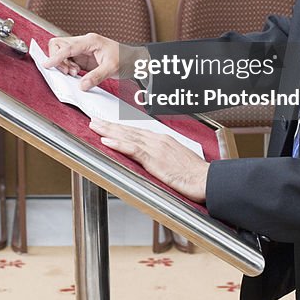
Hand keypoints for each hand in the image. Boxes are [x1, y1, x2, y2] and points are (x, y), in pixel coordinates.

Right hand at [44, 33, 119, 89]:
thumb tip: (82, 85)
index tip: (47, 64)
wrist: (132, 59)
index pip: (68, 47)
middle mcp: (84, 43)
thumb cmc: (125, 58)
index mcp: (90, 41)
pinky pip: (67, 59)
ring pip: (61, 52)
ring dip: (63, 64)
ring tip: (74, 73)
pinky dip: (67, 67)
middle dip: (58, 59)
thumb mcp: (112, 68)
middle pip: (59, 44)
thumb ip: (96, 77)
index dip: (56, 56)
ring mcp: (82, 49)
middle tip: (69, 71)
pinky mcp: (82, 57)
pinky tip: (76, 73)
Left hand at [88, 118, 209, 202]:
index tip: (109, 125)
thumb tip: (154, 160)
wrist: (206, 179)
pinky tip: (107, 141)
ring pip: (128, 136)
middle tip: (94, 119)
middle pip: (129, 131)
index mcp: (163, 140)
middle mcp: (158, 140)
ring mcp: (156, 148)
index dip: (121, 128)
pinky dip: (119, 144)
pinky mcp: (155, 159)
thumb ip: (163, 157)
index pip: (137, 132)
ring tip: (95, 126)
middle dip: (110, 125)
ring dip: (109, 131)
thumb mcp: (177, 161)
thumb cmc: (195, 174)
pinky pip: (133, 149)